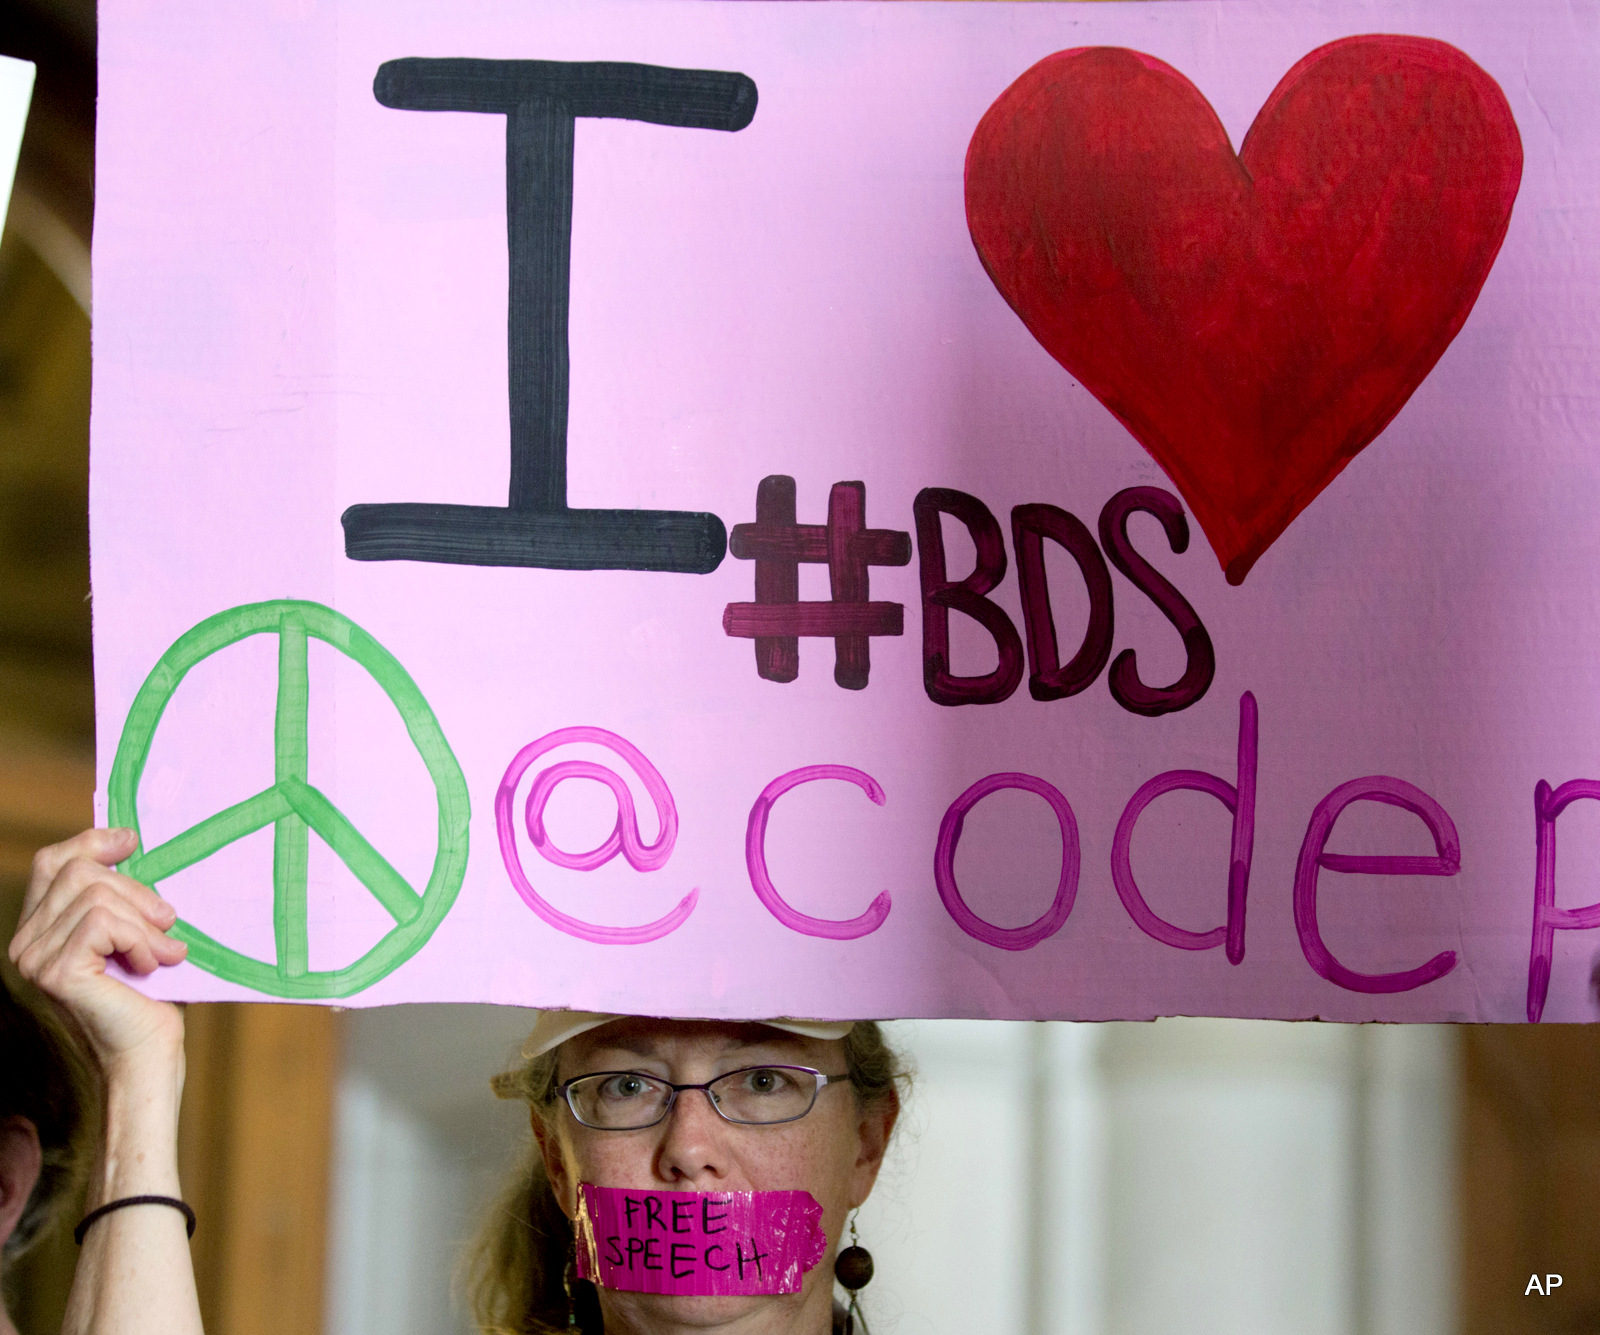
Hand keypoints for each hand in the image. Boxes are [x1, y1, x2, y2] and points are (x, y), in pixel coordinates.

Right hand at [9, 828, 187, 1072]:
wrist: (149, 1052)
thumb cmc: (150, 994)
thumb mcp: (134, 930)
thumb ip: (120, 895)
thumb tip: (128, 838)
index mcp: (40, 928)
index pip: (52, 863)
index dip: (91, 843)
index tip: (132, 841)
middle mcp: (25, 943)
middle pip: (79, 872)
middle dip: (136, 890)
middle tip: (168, 921)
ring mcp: (34, 958)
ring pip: (97, 897)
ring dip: (145, 923)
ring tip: (163, 952)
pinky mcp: (55, 971)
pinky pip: (104, 923)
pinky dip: (140, 940)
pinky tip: (151, 966)